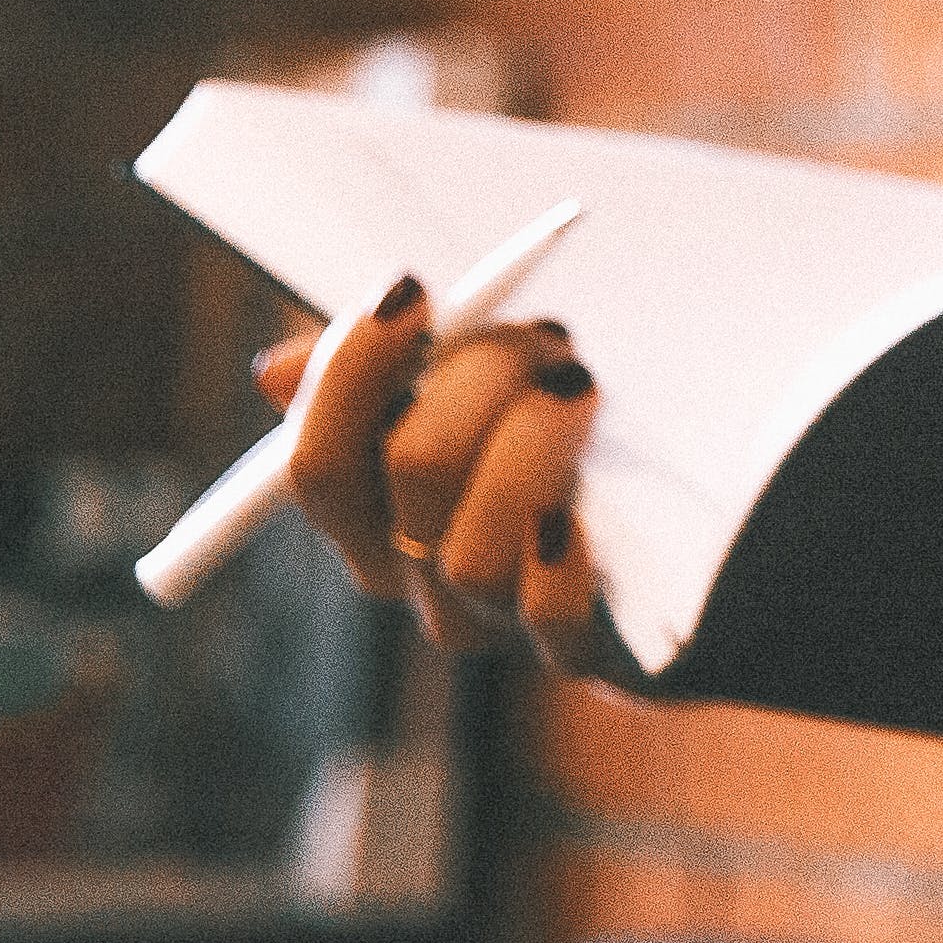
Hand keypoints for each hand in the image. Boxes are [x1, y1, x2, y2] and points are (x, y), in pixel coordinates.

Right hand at [253, 278, 625, 676]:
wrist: (667, 531)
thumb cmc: (542, 436)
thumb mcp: (466, 385)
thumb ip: (382, 372)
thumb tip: (275, 374)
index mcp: (367, 514)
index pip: (318, 464)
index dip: (353, 373)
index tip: (414, 294)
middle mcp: (409, 576)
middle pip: (411, 470)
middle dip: (479, 380)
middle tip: (541, 340)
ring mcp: (484, 618)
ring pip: (473, 551)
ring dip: (539, 447)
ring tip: (582, 395)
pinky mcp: (567, 648)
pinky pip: (548, 617)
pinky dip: (563, 565)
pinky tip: (581, 519)